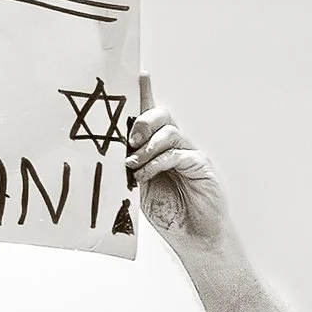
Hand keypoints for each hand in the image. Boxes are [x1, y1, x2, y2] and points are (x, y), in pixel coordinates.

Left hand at [126, 76, 227, 244]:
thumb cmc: (169, 213)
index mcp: (159, 149)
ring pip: (169, 133)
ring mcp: (190, 154)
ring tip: (132, 166)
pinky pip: (177, 154)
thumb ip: (130, 169)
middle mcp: (176, 146)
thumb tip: (111, 156)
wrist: (194, 236)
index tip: (137, 76)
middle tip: (129, 139)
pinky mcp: (200, 165)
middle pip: (162, 117)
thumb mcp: (140, 189)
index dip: (146, 95)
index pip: (152, 117)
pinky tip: (144, 175)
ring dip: (146, 148)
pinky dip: (157, 163)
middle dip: (143, 122)